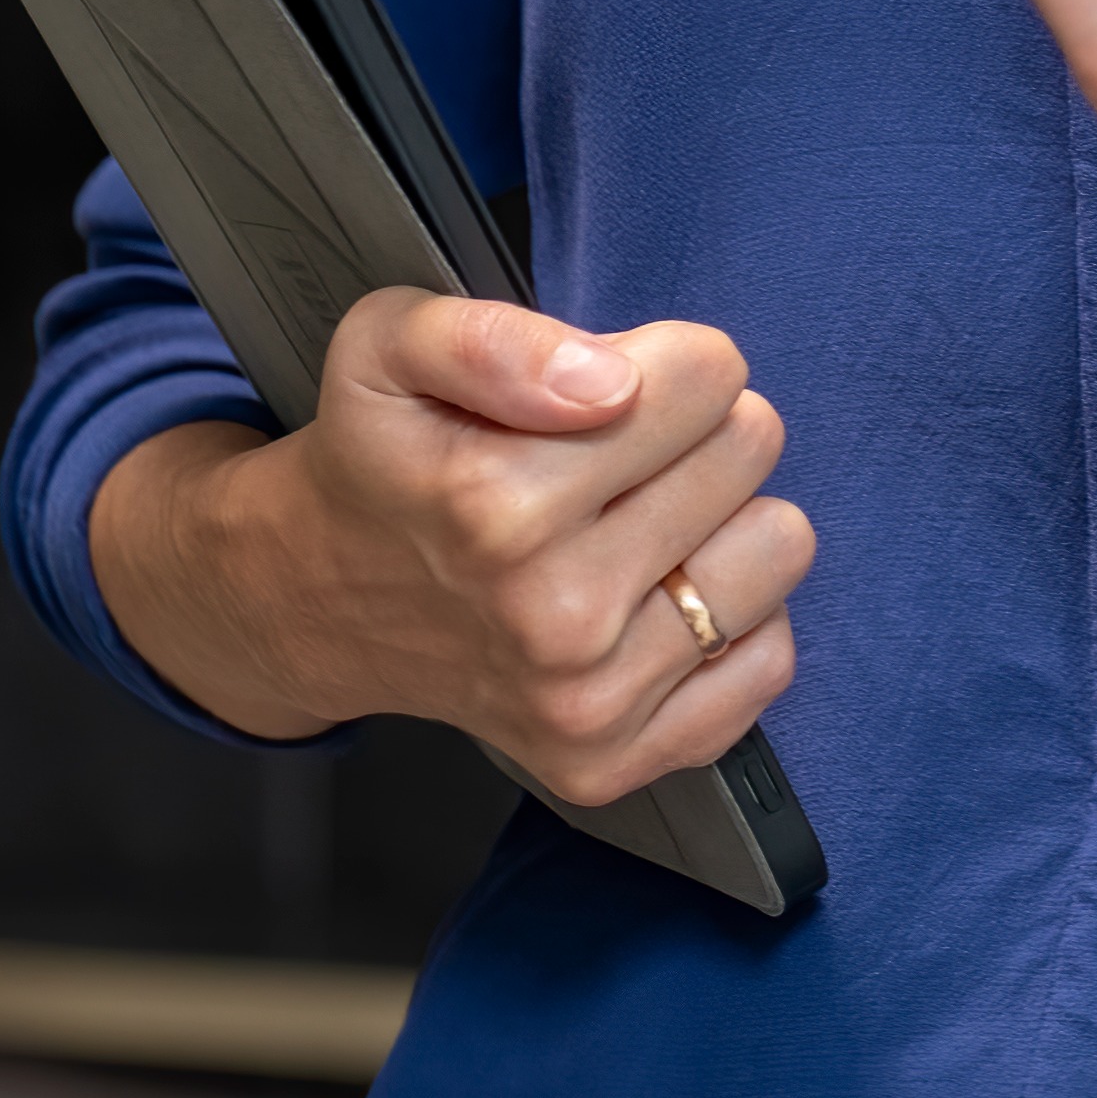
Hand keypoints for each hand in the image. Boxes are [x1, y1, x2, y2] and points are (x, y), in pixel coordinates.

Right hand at [92, 286, 808, 810]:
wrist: (316, 601)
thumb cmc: (378, 460)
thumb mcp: (386, 348)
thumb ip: (489, 336)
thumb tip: (610, 382)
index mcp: (496, 503)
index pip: (709, 374)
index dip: (662, 363)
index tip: (606, 391)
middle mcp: (550, 614)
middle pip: (750, 447)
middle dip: (691, 432)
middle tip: (610, 460)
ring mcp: (587, 701)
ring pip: (779, 545)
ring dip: (722, 521)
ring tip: (634, 526)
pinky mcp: (613, 761)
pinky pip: (769, 658)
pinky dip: (729, 621)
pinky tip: (646, 602)